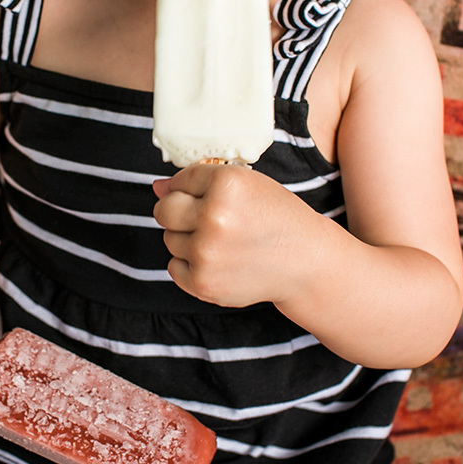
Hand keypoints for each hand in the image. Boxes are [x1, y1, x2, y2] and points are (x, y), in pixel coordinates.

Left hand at [152, 164, 318, 307]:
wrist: (305, 262)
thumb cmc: (276, 217)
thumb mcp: (247, 184)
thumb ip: (199, 181)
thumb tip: (157, 188)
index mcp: (227, 184)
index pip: (180, 181)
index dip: (191, 189)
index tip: (211, 199)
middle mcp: (214, 217)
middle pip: (164, 211)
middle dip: (177, 213)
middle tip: (206, 220)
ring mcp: (206, 253)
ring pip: (170, 239)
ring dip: (189, 239)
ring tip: (223, 242)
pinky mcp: (203, 282)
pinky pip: (174, 267)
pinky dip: (191, 265)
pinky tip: (220, 261)